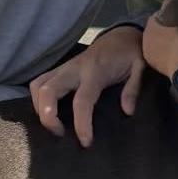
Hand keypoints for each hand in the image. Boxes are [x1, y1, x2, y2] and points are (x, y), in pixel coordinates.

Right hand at [29, 25, 144, 147]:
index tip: (85, 142)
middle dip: (47, 116)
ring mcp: (64, 67)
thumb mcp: (140, 68)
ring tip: (53, 124)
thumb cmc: (130, 54)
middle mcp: (75, 69)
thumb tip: (127, 111)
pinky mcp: (59, 68)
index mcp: (96, 72)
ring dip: (39, 107)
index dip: (82, 124)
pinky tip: (47, 111)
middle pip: (48, 91)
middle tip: (60, 134)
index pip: (82, 100)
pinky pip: (39, 82)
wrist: (121, 36)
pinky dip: (37, 98)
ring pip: (38, 86)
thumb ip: (133, 89)